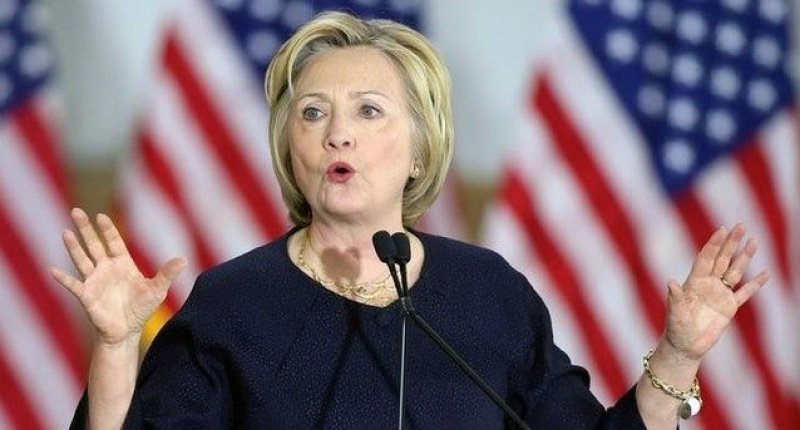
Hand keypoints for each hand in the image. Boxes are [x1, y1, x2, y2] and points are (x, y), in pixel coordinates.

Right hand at [51, 208, 186, 345]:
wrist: (127, 331)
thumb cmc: (141, 309)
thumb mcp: (157, 290)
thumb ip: (167, 274)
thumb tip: (183, 259)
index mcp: (122, 264)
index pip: (114, 242)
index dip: (107, 230)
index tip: (101, 216)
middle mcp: (106, 269)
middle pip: (94, 245)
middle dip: (86, 229)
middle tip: (76, 211)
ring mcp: (94, 281)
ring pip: (82, 260)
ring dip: (73, 247)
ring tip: (66, 233)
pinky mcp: (86, 296)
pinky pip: (73, 285)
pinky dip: (64, 279)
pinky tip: (54, 270)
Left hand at [663, 224, 768, 360]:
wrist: (685, 345)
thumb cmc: (676, 329)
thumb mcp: (675, 313)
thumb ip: (675, 297)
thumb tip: (670, 281)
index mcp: (694, 282)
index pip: (706, 258)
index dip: (714, 243)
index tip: (722, 229)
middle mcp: (708, 284)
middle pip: (722, 259)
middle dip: (731, 242)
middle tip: (741, 225)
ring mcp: (720, 294)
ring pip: (735, 271)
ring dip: (744, 257)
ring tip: (754, 242)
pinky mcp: (729, 307)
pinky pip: (745, 293)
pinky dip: (755, 284)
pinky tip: (765, 273)